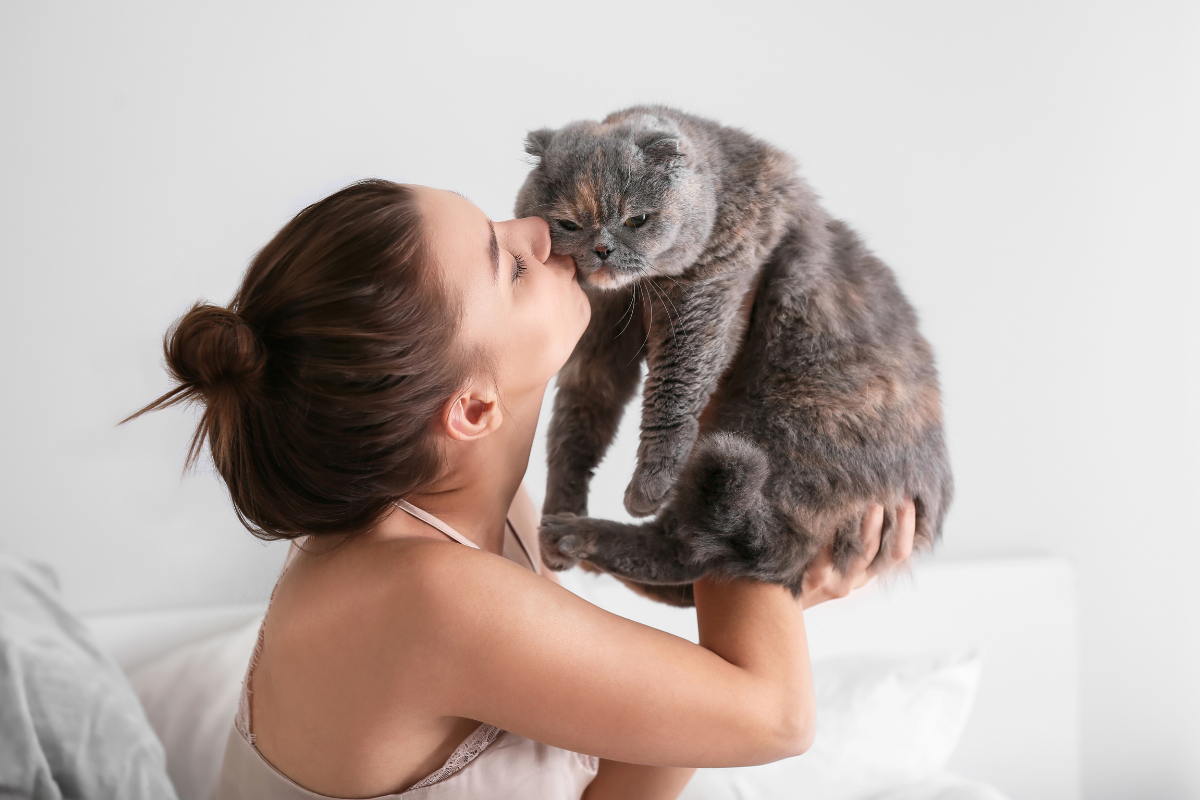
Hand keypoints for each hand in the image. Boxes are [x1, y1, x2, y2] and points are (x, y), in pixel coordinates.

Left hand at [800, 498, 915, 609]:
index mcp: (864, 574)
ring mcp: (835, 582)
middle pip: (883, 551)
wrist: (769, 597)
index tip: (908, 500)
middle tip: (894, 491)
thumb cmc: (801, 568)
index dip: (907, 528)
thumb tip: (868, 497)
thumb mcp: (831, 560)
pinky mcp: (814, 582)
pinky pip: (827, 555)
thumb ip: (850, 539)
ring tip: (871, 500)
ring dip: (868, 525)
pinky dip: (832, 533)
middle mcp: (853, 581)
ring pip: (860, 552)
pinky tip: (830, 511)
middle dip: (894, 520)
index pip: (896, 554)